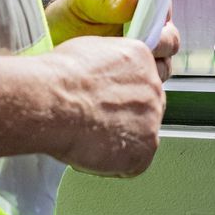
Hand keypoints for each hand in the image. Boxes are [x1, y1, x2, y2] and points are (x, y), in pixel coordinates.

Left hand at [44, 0, 180, 81]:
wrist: (47, 46)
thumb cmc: (66, 17)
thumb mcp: (83, 4)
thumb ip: (107, 1)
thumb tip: (134, 0)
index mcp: (138, 4)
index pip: (163, 7)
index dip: (162, 15)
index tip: (150, 22)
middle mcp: (145, 30)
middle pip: (170, 39)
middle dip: (160, 44)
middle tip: (142, 47)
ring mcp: (141, 55)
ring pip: (164, 64)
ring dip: (152, 67)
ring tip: (128, 67)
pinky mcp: (133, 78)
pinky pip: (148, 84)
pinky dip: (141, 85)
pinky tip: (122, 83)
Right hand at [46, 35, 166, 176]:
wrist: (51, 103)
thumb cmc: (59, 78)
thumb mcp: (91, 51)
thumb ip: (111, 65)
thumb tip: (106, 76)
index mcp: (140, 57)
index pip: (163, 59)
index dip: (150, 74)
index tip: (145, 78)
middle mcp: (153, 86)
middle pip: (150, 103)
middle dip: (129, 112)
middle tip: (100, 117)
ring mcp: (152, 118)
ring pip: (141, 134)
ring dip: (121, 138)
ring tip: (90, 134)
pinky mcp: (144, 149)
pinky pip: (133, 162)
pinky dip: (114, 163)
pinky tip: (92, 149)